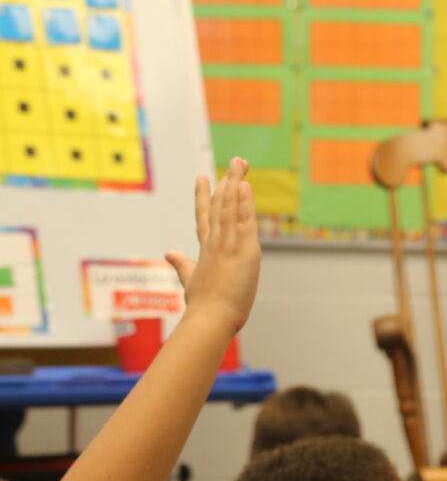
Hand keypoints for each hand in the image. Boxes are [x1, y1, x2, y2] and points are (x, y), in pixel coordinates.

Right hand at [165, 156, 259, 332]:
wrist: (208, 319)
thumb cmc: (202, 307)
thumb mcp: (190, 281)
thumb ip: (182, 265)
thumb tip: (168, 253)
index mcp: (205, 250)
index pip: (205, 217)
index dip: (204, 196)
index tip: (203, 177)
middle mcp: (215, 242)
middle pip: (219, 205)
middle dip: (227, 181)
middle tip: (235, 161)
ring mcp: (227, 245)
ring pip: (230, 208)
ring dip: (235, 183)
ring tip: (239, 163)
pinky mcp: (243, 251)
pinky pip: (243, 221)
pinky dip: (244, 203)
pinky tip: (244, 186)